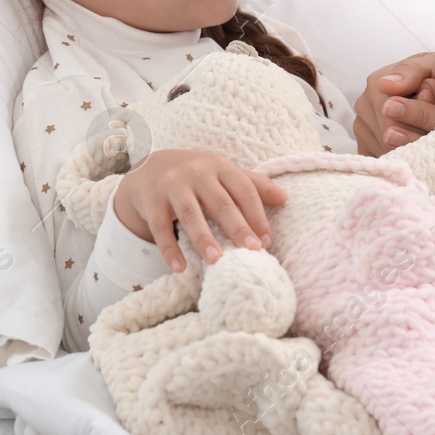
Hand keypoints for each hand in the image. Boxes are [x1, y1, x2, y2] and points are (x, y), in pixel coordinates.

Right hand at [112, 150, 287, 272]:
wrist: (147, 167)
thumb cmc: (194, 175)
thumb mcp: (221, 173)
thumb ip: (252, 184)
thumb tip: (286, 198)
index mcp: (219, 166)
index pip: (243, 189)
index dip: (257, 215)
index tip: (267, 241)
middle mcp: (196, 173)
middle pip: (220, 202)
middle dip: (237, 227)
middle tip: (252, 250)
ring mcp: (172, 186)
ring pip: (190, 214)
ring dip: (204, 238)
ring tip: (216, 260)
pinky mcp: (151, 201)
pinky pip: (160, 227)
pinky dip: (169, 248)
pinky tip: (180, 267)